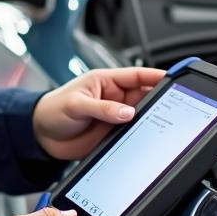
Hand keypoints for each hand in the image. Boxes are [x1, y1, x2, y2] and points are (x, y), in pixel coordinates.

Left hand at [32, 66, 165, 160]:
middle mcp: (115, 98)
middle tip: (175, 107)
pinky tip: (150, 140)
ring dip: (153, 120)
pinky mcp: (114, 135)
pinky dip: (143, 136)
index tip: (174, 78)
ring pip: (143, 116)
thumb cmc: (53, 110)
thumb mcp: (76, 105)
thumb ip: (101, 108)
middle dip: (160, 100)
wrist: (42, 135)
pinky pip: (134, 134)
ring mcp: (116, 117)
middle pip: (146, 96)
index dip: (157, 76)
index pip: (138, 75)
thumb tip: (127, 112)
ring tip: (166, 125)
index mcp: (107, 81)